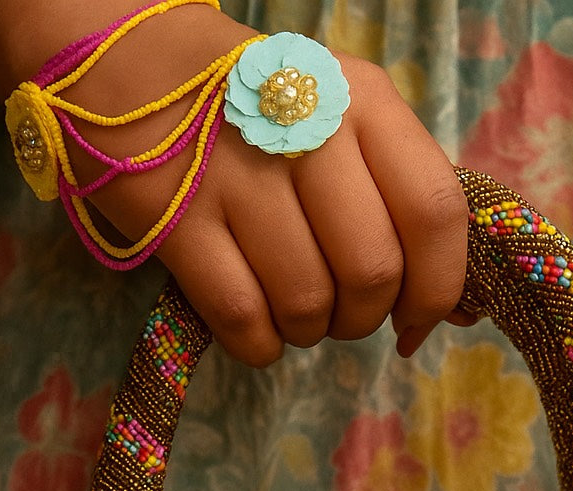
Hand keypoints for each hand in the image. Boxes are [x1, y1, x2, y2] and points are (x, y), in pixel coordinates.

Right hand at [63, 9, 467, 364]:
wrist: (121, 64)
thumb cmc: (253, 106)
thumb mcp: (338, 116)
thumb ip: (398, 196)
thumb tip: (451, 311)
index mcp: (360, 99)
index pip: (433, 211)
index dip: (437, 289)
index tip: (418, 323)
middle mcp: (304, 128)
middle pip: (371, 271)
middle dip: (363, 318)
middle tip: (339, 313)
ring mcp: (233, 173)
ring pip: (307, 302)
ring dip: (308, 330)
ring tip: (290, 308)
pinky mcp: (173, 220)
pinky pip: (244, 320)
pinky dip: (260, 344)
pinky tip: (255, 325)